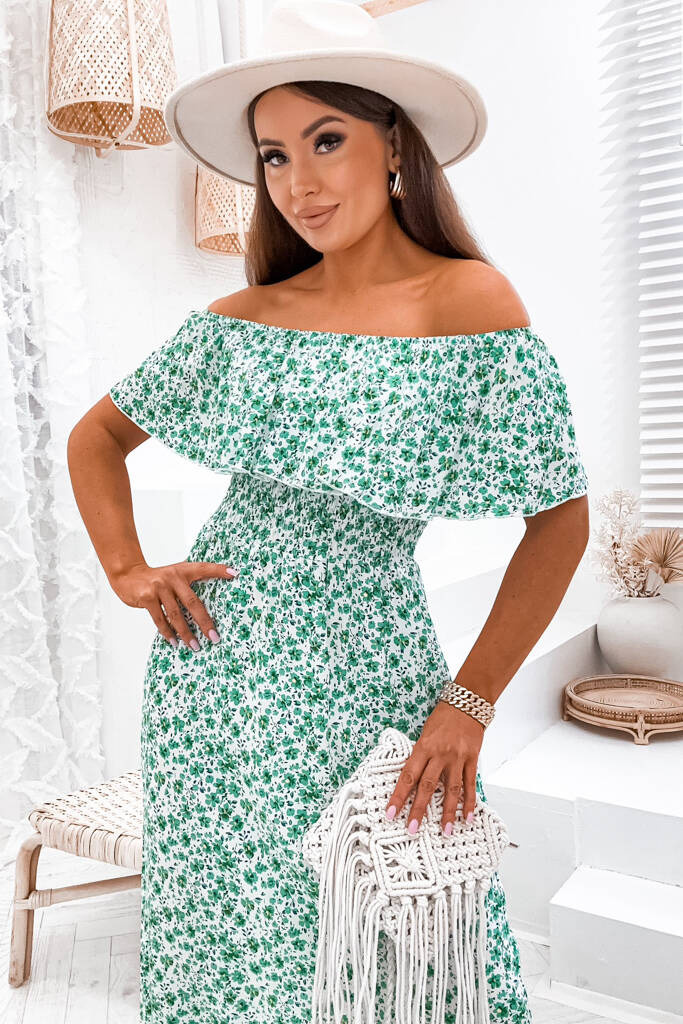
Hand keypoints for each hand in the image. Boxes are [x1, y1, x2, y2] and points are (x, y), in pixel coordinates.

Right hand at [109, 560, 238, 648]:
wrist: (128, 575)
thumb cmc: (157, 579)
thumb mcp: (174, 575)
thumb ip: (187, 585)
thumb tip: (207, 606)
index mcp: (183, 570)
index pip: (204, 568)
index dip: (219, 570)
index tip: (234, 574)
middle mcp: (173, 577)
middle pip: (192, 602)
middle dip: (205, 622)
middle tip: (214, 637)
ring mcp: (159, 587)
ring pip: (176, 615)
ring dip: (186, 633)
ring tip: (195, 646)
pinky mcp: (147, 598)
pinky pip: (160, 619)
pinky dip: (168, 633)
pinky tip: (174, 642)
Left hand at [385, 700, 484, 835]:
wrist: (466, 703)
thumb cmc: (442, 718)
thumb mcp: (425, 734)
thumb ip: (420, 756)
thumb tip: (411, 780)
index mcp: (423, 747)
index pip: (408, 775)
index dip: (399, 796)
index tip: (390, 813)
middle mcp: (440, 754)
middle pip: (427, 786)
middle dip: (419, 809)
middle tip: (412, 829)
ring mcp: (457, 757)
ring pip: (451, 789)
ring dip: (448, 813)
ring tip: (445, 832)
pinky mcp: (472, 759)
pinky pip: (470, 784)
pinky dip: (469, 802)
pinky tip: (468, 818)